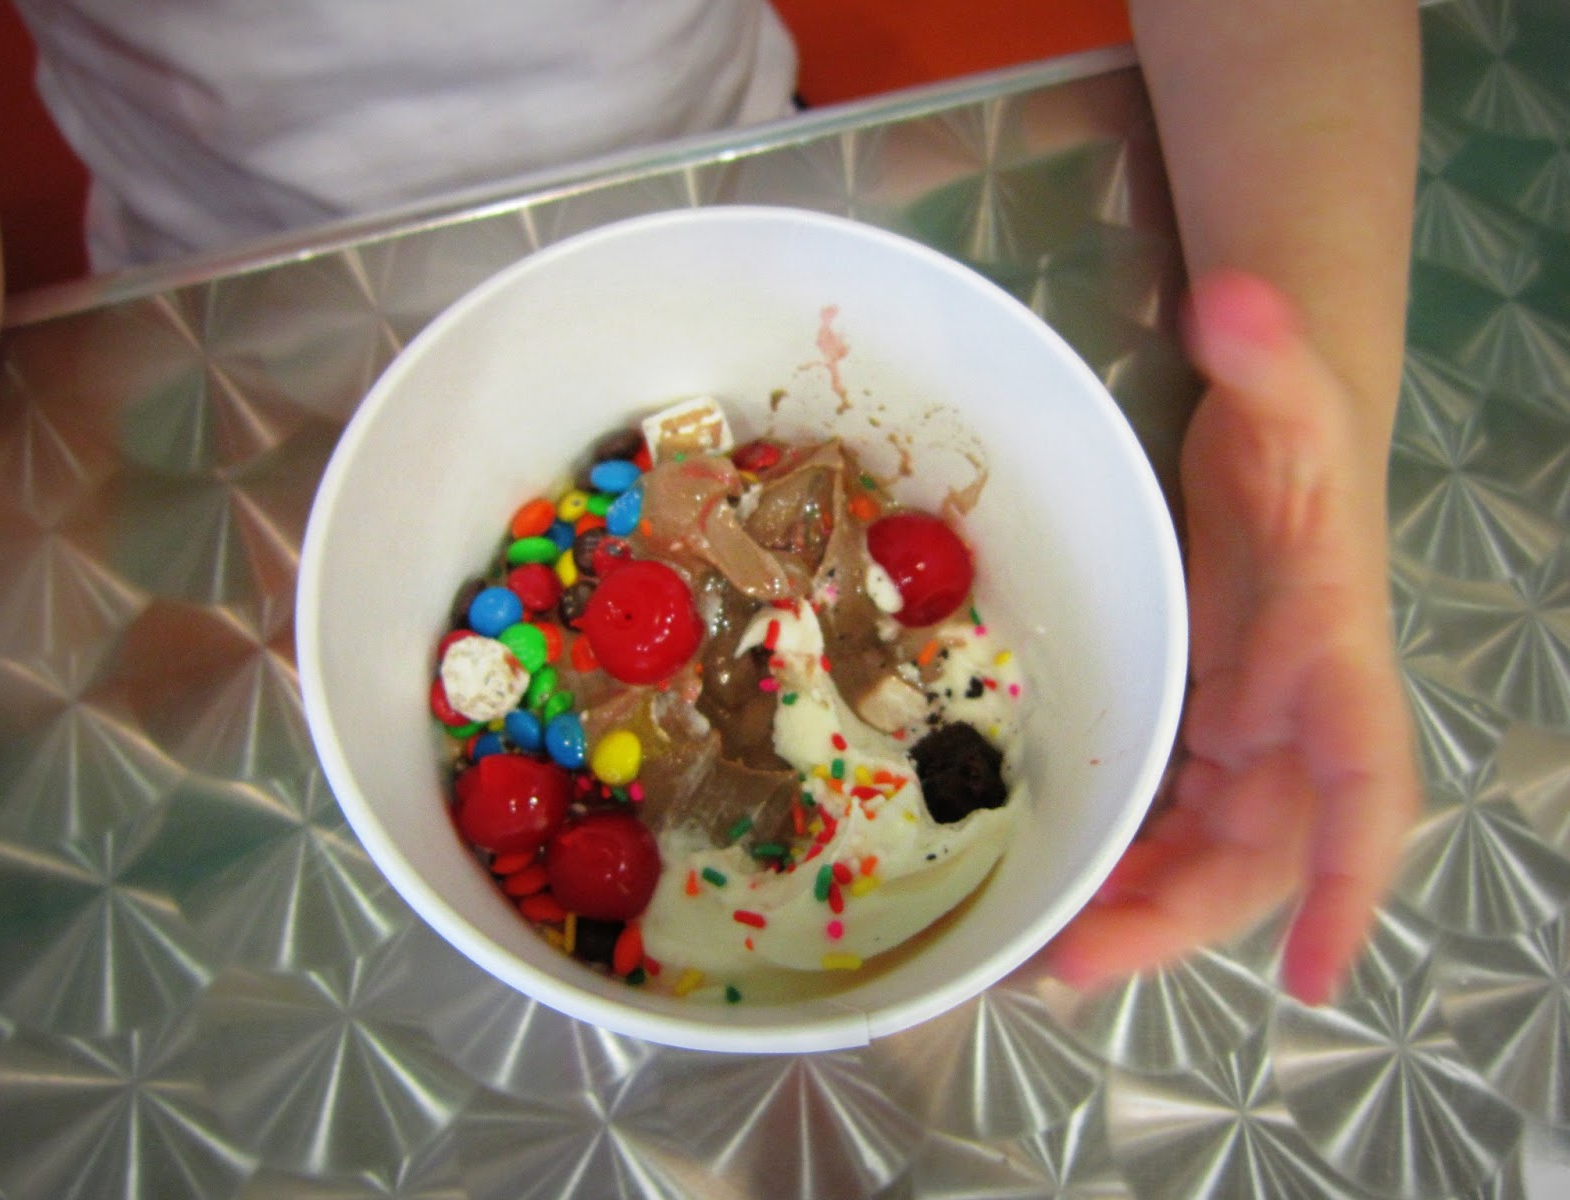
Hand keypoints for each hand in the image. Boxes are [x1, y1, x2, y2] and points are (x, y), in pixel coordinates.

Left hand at [1043, 271, 1420, 1003]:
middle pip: (1258, 854)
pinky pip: (1169, 822)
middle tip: (1071, 966)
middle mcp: (1296, 719)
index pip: (1363, 785)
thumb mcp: (1283, 388)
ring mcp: (1248, 734)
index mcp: (1330, 657)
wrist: (1276, 445)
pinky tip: (1055, 890)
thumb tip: (1237, 303)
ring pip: (1207, 857)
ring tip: (1040, 954)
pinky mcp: (1202, 731)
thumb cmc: (1293, 429)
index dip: (1348, 885)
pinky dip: (1122, 867)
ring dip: (1136, 913)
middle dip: (1177, 920)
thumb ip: (1266, 351)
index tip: (1314, 974)